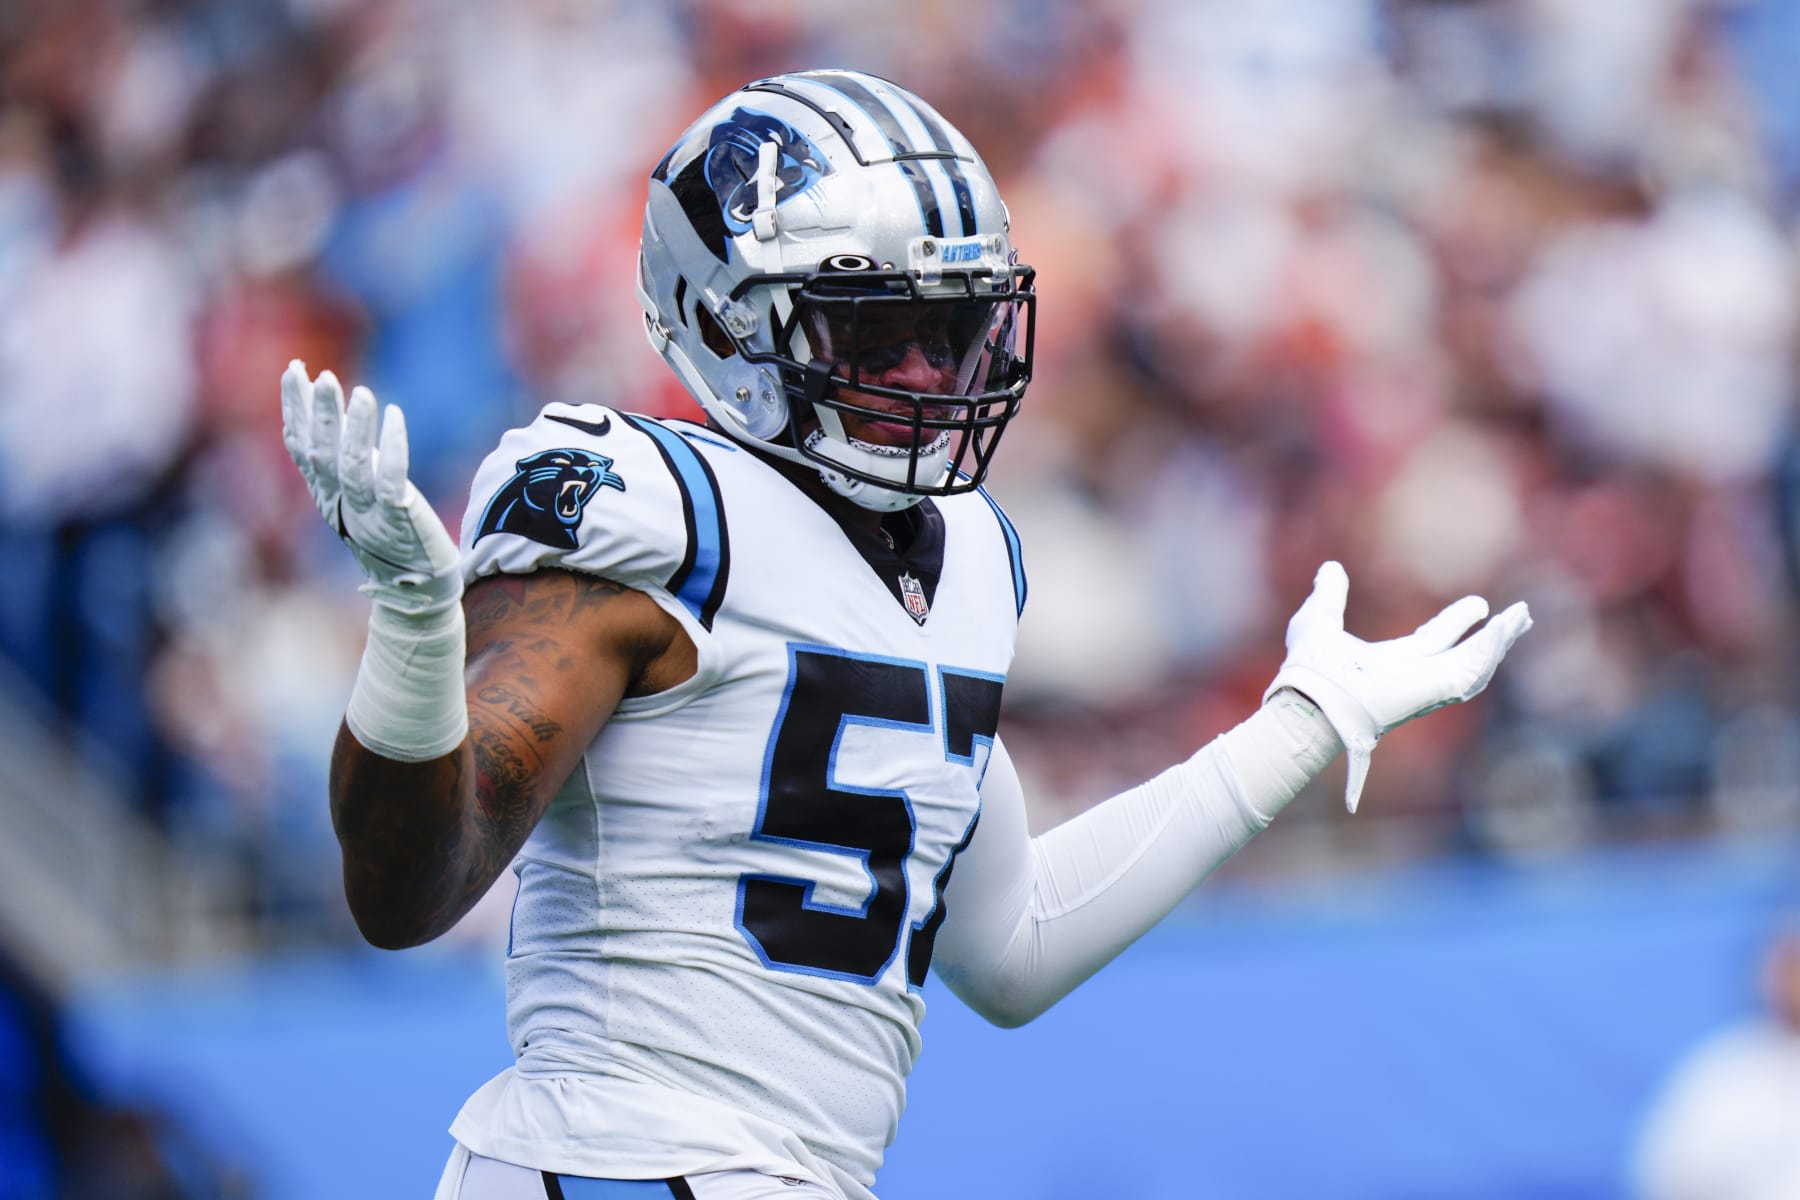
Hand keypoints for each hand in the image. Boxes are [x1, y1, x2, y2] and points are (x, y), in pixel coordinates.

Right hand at [280, 360, 461, 614]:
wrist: (418, 587)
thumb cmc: (389, 537)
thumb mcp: (354, 498)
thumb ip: (338, 463)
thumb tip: (318, 418)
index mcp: (325, 496)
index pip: (301, 447)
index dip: (295, 409)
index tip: (294, 370)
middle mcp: (339, 504)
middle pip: (321, 454)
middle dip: (319, 414)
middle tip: (322, 376)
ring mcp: (367, 514)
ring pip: (351, 467)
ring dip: (353, 428)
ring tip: (360, 393)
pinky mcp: (398, 521)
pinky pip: (390, 482)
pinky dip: (390, 448)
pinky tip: (394, 417)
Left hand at [1264, 561, 1531, 812]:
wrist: (1307, 696)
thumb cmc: (1307, 669)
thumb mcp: (1317, 619)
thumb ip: (1328, 595)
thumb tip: (1331, 567)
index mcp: (1391, 663)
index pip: (1433, 641)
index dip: (1457, 623)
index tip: (1479, 605)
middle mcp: (1413, 678)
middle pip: (1464, 656)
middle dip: (1494, 638)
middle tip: (1521, 615)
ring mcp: (1425, 687)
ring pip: (1474, 666)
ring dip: (1499, 643)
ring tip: (1521, 618)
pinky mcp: (1432, 692)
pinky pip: (1469, 671)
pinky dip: (1489, 650)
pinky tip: (1503, 628)